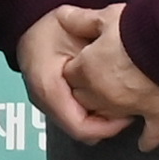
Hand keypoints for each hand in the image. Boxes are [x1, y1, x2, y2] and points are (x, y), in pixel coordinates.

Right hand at [13, 4, 135, 146]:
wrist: (27, 27)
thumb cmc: (49, 28)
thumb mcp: (75, 31)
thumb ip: (93, 45)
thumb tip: (119, 62)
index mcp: (49, 88)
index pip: (81, 127)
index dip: (108, 127)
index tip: (128, 115)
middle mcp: (45, 103)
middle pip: (82, 132)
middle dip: (109, 126)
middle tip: (131, 110)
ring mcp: (47, 106)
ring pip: (80, 128)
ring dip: (102, 121)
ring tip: (122, 106)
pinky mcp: (53, 104)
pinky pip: (76, 118)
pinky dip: (95, 114)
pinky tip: (108, 100)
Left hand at [71, 4, 158, 152]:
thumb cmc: (137, 26)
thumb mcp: (106, 17)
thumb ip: (81, 20)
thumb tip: (62, 16)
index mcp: (88, 70)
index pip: (71, 75)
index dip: (76, 67)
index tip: (83, 60)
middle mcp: (104, 94)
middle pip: (85, 99)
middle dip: (88, 91)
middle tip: (98, 79)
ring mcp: (131, 108)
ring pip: (111, 117)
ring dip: (110, 112)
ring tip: (115, 102)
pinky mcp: (158, 113)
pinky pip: (151, 133)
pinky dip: (148, 139)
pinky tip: (145, 145)